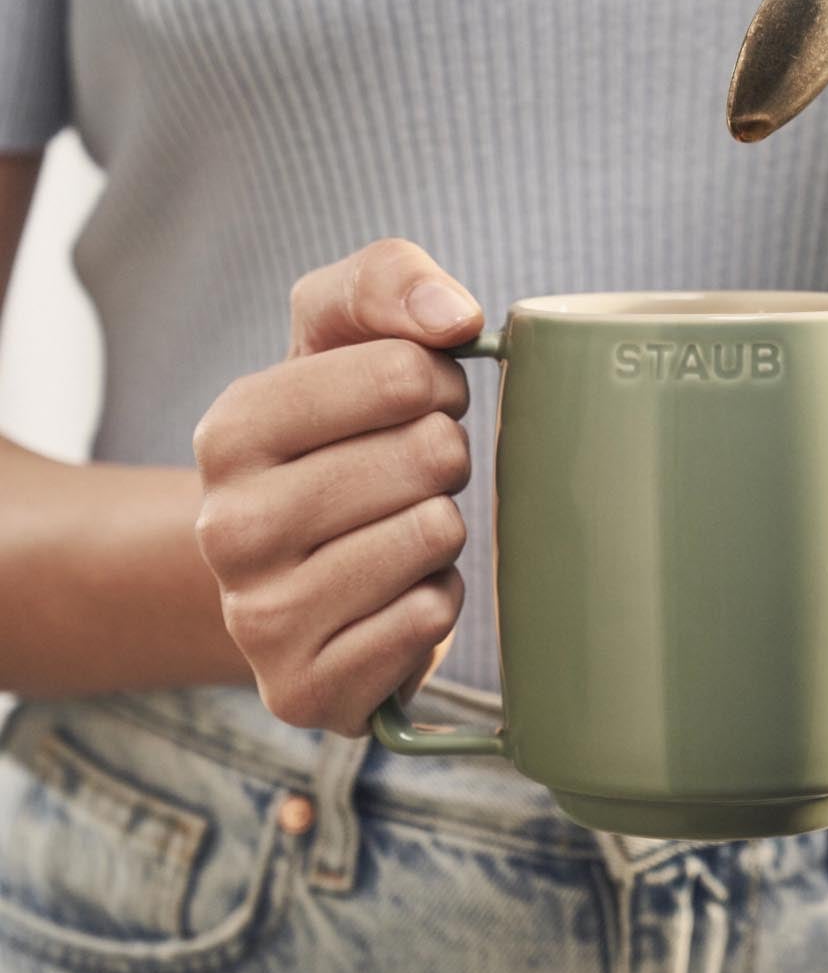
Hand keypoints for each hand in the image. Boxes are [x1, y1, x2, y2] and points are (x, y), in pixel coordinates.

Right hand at [193, 239, 482, 734]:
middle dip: (446, 457)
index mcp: (230, 430)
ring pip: (432, 538)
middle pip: (428, 457)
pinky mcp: (304, 691)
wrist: (298, 575)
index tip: (420, 398)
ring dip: (442, 533)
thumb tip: (456, 315)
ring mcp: (257, 619)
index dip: (439, 380)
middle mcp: (226, 527)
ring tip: (399, 534)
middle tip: (413, 475)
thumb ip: (388, 281)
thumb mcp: (343, 338)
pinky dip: (434, 603)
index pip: (403, 372)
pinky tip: (395, 598)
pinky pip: (427, 620)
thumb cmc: (337, 440)